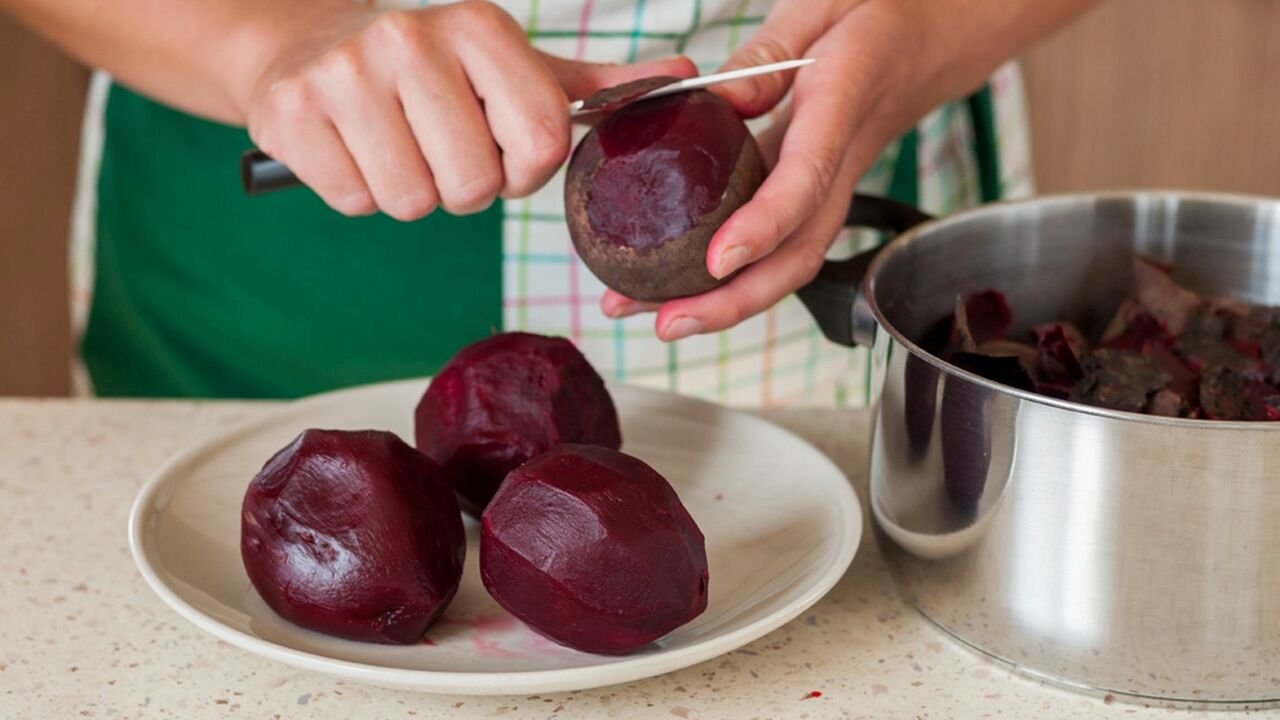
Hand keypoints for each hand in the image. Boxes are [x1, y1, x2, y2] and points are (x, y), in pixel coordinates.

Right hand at [242, 0, 695, 219]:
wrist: (307, 44)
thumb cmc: (432, 71)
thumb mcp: (515, 67)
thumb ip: (598, 84)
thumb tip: (686, 79)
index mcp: (478, 24)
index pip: (540, 140)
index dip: (524, 169)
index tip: (501, 149)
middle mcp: (411, 38)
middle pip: (475, 184)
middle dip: (464, 185)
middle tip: (439, 146)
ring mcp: (345, 74)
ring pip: (414, 202)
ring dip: (412, 191)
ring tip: (396, 143)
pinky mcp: (290, 114)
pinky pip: (357, 202)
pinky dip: (360, 191)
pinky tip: (354, 147)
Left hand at [601, 0, 1095, 339]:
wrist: (937, 35)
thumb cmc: (880, 12)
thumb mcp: (823, 2)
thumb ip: (769, 49)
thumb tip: (719, 100)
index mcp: (841, 104)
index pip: (806, 178)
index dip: (764, 225)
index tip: (719, 261)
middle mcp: (841, 160)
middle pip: (798, 252)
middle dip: (735, 300)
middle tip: (668, 323)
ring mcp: (831, 185)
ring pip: (789, 261)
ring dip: (726, 303)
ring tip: (654, 318)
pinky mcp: (815, 193)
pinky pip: (779, 245)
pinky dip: (732, 277)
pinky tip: (678, 287)